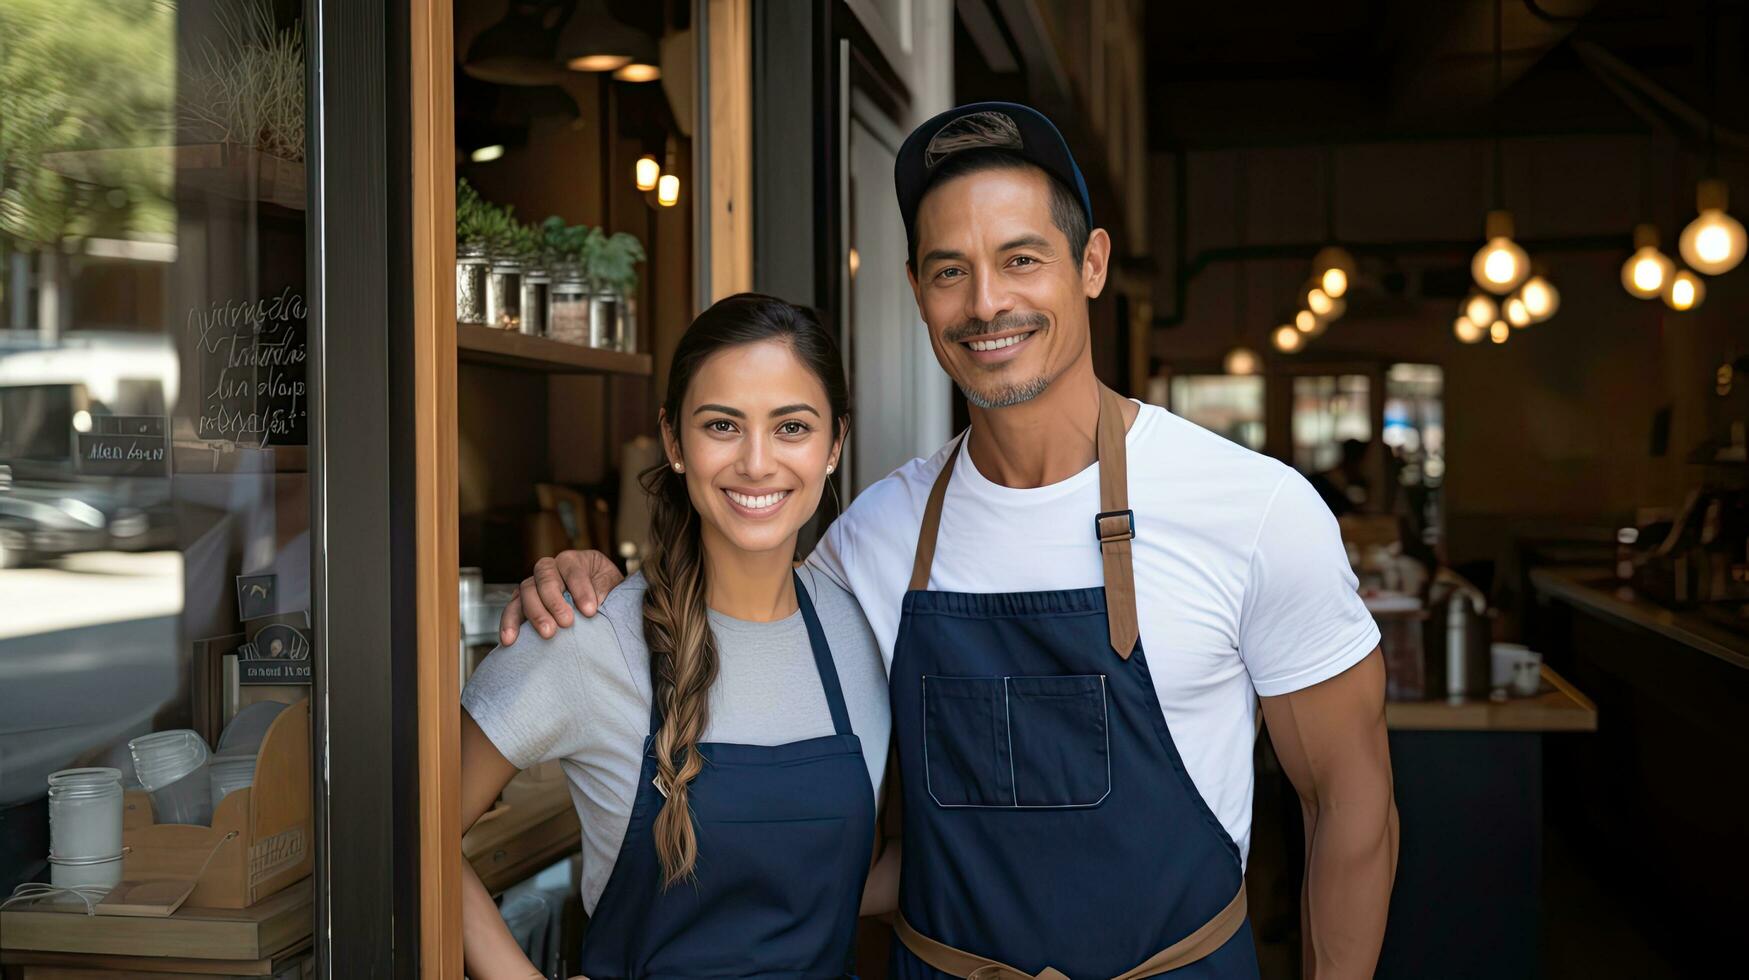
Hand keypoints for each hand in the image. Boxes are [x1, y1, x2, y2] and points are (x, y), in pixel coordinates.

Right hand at [499, 550, 624, 644]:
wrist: (599, 604)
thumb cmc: (606, 593)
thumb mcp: (612, 587)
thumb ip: (604, 592)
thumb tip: (593, 606)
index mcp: (574, 560)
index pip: (573, 569)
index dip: (581, 589)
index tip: (590, 611)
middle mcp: (550, 568)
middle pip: (545, 578)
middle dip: (555, 601)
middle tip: (567, 623)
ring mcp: (534, 584)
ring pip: (527, 592)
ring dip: (535, 613)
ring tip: (547, 633)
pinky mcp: (523, 602)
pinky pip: (512, 609)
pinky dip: (510, 624)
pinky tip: (510, 640)